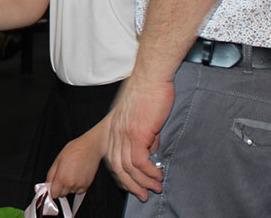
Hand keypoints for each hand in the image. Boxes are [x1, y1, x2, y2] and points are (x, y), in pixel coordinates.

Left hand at [46, 119, 108, 198]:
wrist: (90, 148)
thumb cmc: (75, 150)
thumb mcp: (58, 159)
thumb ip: (51, 174)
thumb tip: (47, 183)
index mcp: (62, 177)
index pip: (53, 193)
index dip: (51, 189)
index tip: (52, 185)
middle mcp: (71, 184)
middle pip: (61, 194)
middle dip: (59, 188)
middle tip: (62, 176)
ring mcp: (80, 185)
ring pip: (70, 192)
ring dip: (68, 187)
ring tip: (71, 173)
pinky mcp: (87, 185)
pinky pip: (78, 191)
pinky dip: (77, 186)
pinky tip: (77, 176)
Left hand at [106, 75, 170, 200]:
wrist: (151, 75)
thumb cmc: (148, 90)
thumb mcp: (139, 114)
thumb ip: (142, 132)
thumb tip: (151, 148)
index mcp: (114, 127)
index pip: (112, 157)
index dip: (122, 174)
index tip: (132, 184)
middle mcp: (115, 132)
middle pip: (118, 167)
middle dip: (131, 184)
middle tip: (143, 195)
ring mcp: (124, 133)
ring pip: (129, 167)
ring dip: (143, 181)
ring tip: (155, 188)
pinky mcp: (137, 133)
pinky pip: (141, 162)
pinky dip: (150, 172)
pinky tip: (158, 175)